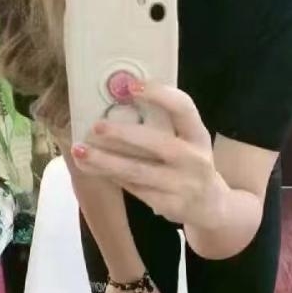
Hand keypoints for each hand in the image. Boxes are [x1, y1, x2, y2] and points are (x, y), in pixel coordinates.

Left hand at [71, 81, 227, 227]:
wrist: (211, 206)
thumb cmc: (191, 163)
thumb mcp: (189, 142)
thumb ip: (164, 126)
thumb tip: (118, 102)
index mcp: (199, 135)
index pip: (183, 108)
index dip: (159, 94)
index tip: (131, 86)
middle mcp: (194, 159)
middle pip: (157, 143)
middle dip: (124, 134)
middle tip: (96, 126)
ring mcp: (182, 185)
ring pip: (137, 171)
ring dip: (105, 161)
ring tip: (80, 151)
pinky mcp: (168, 205)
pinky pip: (134, 188)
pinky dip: (110, 176)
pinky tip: (91, 168)